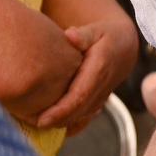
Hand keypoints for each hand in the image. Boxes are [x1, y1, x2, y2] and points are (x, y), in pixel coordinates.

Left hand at [33, 16, 136, 132]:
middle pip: (78, 111)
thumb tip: (70, 35)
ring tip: (36, 125)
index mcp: (99, 70)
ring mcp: (100, 98)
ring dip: (60, 124)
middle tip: (31, 125)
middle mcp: (100, 88)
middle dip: (56, 121)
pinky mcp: (98, 102)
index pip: (79, 96)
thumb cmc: (106, 36)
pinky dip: (69, 125)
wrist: (124, 48)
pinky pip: (84, 118)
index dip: (61, 110)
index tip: (42, 119)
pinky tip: (52, 126)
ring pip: (80, 117)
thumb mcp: (97, 29)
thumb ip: (84, 34)